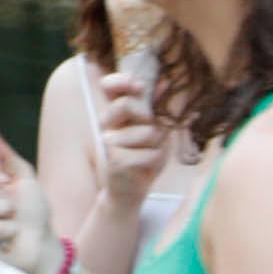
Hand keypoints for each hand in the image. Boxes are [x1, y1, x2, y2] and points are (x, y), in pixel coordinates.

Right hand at [91, 67, 170, 213]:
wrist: (129, 192)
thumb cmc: (143, 158)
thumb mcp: (153, 131)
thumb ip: (157, 109)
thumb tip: (166, 83)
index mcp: (114, 114)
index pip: (109, 87)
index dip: (120, 81)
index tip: (138, 85)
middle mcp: (106, 125)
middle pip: (129, 105)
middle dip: (149, 118)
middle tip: (151, 133)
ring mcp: (109, 142)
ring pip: (148, 132)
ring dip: (158, 145)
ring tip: (148, 156)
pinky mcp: (115, 161)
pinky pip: (151, 153)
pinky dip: (156, 161)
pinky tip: (146, 169)